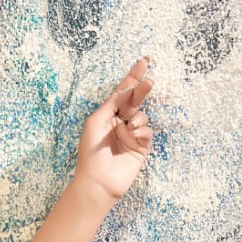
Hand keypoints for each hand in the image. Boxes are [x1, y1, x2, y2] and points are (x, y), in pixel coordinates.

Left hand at [74, 57, 155, 201]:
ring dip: (137, 118)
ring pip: (142, 116)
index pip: (121, 92)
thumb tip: (127, 90)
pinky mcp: (141, 147)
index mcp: (107, 114)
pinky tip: (134, 135)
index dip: (132, 76)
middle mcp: (120, 122)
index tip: (144, 61)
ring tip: (129, 127)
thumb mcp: (97, 120)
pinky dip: (142, 130)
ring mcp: (131, 134)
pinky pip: (147, 131)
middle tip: (150, 82)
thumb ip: (113, 103)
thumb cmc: (91, 150)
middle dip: (141, 90)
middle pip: (134, 100)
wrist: (99, 180)